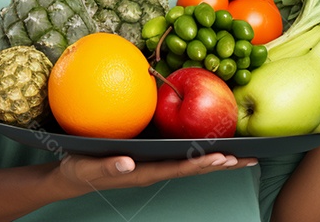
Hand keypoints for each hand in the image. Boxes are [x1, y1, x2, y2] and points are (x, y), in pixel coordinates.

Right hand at [55, 152, 257, 195]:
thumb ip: (108, 167)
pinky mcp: (150, 158)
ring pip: (190, 162)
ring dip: (216, 159)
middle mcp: (153, 171)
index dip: (202, 163)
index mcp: (143, 173)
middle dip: (221, 163)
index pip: (179, 168)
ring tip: (241, 155)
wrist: (70, 176)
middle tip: (249, 158)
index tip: (224, 157)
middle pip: (193, 167)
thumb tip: (129, 164)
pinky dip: (199, 150)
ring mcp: (153, 165)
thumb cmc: (78, 169)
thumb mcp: (88, 167)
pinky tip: (209, 143)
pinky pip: (179, 154)